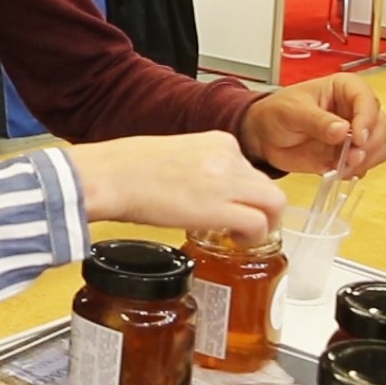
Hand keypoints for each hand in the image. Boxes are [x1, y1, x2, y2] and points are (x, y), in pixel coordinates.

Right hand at [66, 132, 286, 242]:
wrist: (112, 175)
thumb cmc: (127, 168)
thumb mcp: (174, 155)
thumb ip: (199, 166)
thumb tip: (204, 188)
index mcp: (217, 141)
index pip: (250, 169)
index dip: (246, 193)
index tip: (234, 206)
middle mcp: (228, 157)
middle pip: (268, 187)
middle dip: (261, 210)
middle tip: (245, 227)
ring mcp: (227, 181)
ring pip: (273, 204)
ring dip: (263, 225)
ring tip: (240, 237)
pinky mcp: (219, 207)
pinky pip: (258, 225)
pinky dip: (253, 238)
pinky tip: (235, 243)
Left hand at [237, 74, 385, 176]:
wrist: (264, 136)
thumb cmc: (276, 112)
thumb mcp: (292, 112)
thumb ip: (317, 121)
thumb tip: (343, 130)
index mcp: (345, 89)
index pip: (367, 100)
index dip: (367, 119)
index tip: (357, 137)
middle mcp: (355, 110)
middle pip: (380, 125)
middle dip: (369, 144)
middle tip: (351, 157)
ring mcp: (355, 134)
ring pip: (379, 146)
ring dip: (366, 160)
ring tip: (343, 166)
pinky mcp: (350, 154)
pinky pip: (366, 164)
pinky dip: (357, 170)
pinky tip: (339, 171)